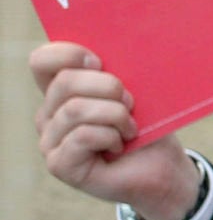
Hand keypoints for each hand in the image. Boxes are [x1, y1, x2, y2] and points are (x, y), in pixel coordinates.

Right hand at [29, 44, 202, 219]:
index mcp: (61, 93)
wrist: (164, 169)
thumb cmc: (149, 129)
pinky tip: (120, 146)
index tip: (99, 61)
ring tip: (130, 129)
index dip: (68, 54)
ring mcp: (50, 141)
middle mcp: (48, 116)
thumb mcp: (135, 93)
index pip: (42, 61)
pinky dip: (111, 136)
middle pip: (65, 82)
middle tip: (131, 104)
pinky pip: (83, 135)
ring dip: (116, 115)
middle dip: (109, 87)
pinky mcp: (59, 165)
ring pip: (76, 109)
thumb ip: (114, 72)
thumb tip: (109, 51)